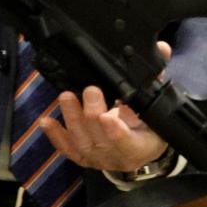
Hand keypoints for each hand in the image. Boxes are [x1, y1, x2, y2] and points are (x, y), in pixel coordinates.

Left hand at [39, 41, 172, 172]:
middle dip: (92, 114)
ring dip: (72, 119)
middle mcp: (117, 156)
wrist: (142, 149)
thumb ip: (156, 78)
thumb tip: (161, 48)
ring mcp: (98, 159)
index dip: (116, 132)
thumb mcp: (158, 105)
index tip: (108, 117)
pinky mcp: (83, 158)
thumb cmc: (151, 125)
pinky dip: (56, 136)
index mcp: (140, 146)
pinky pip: (67, 149)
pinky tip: (46, 122)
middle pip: (101, 140)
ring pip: (81, 143)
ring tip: (66, 97)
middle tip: (91, 91)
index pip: (128, 142)